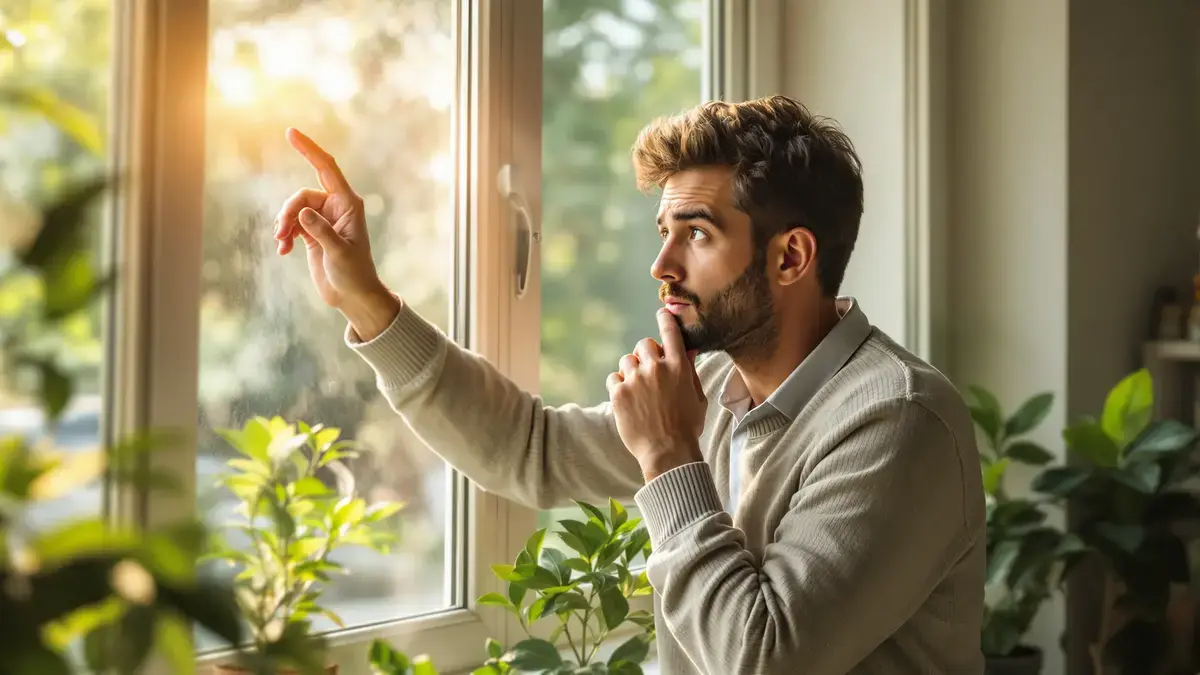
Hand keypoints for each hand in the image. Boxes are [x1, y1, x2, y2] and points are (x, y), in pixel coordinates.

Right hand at [274, 128, 398, 338]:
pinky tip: (282, 251)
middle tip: (281, 234)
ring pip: (293, 210)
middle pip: (301, 195)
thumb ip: (321, 232)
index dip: (309, 149)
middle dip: (288, 212)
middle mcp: (336, 207)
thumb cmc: (354, 274)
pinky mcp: (312, 232)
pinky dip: (284, 235)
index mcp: (348, 204)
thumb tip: (303, 213)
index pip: (326, 168)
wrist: (353, 296)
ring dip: (283, 225)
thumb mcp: (339, 253)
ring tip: (281, 245)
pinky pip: (291, 224)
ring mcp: (323, 219)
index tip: (290, 132)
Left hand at [606, 309, 706, 480]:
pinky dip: (618, 386)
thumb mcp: (697, 396)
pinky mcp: (618, 393)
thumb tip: (687, 349)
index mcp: (678, 366)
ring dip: (631, 371)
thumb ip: (689, 370)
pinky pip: (613, 378)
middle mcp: (656, 368)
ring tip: (638, 389)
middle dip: (645, 354)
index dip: (664, 319)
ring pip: (626, 361)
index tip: (661, 314)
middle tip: (648, 371)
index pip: (670, 332)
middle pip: (643, 344)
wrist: (668, 452)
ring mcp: (635, 380)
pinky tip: (627, 399)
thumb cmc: (687, 426)